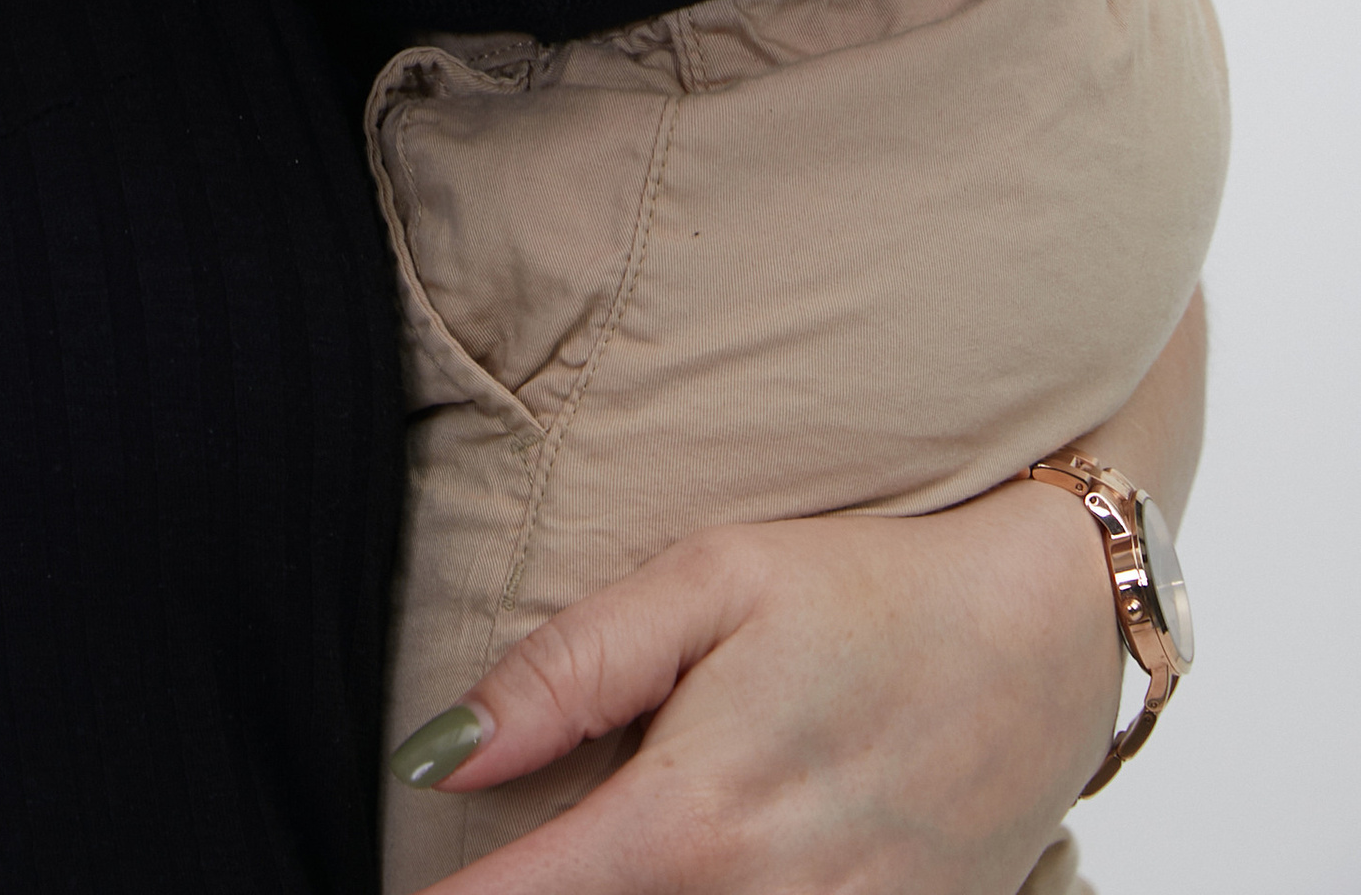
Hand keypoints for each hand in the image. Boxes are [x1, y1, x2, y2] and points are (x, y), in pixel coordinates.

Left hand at [422, 487, 1119, 893]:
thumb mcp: (711, 579)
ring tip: (598, 854)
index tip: (397, 888)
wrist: (1045, 640)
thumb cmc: (869, 589)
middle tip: (509, 858)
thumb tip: (443, 750)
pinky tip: (711, 868)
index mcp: (696, 816)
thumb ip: (570, 668)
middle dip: (544, 894)